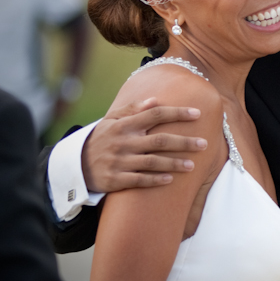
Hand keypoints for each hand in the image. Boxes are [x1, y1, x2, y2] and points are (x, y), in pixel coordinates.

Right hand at [81, 97, 207, 191]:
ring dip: (174, 163)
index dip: (177, 113)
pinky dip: (155, 179)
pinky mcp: (115, 180)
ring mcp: (119, 162)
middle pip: (159, 140)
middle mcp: (123, 142)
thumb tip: (156, 100)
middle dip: (184, 142)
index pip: (155, 115)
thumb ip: (132, 110)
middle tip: (204, 143)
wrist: (75, 165)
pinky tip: (170, 180)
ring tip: (193, 165)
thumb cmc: (100, 139)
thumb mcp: (111, 120)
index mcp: (124, 125)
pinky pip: (139, 180)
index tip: (197, 113)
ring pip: (152, 162)